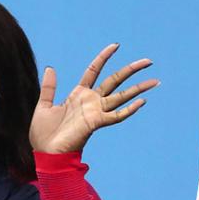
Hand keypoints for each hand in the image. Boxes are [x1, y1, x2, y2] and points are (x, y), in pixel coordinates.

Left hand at [29, 43, 158, 153]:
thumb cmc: (44, 134)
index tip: (116, 45)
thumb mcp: (44, 105)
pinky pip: (116, 115)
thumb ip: (50, 87)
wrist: (45, 154)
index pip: (94, 70)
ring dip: (138, 88)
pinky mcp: (96, 123)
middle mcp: (91, 101)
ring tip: (155, 81)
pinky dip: (129, 109)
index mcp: (78, 94)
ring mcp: (95, 112)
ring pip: (121, 96)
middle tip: (148, 61)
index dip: (104, 57)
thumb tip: (51, 68)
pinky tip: (142, 102)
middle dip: (131, 70)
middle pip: (115, 80)